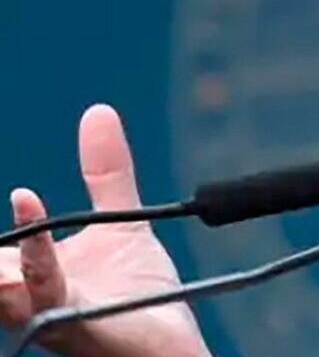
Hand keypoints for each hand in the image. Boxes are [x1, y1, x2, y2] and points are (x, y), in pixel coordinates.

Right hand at [0, 105, 211, 356]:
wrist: (176, 348)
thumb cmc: (140, 299)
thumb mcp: (121, 224)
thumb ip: (106, 174)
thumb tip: (98, 111)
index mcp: (25, 275)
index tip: (3, 188)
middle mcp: (25, 298)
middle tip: (8, 201)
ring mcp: (48, 314)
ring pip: (0, 284)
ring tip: (16, 202)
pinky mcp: (78, 327)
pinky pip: (45, 294)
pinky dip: (34, 262)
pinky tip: (31, 219)